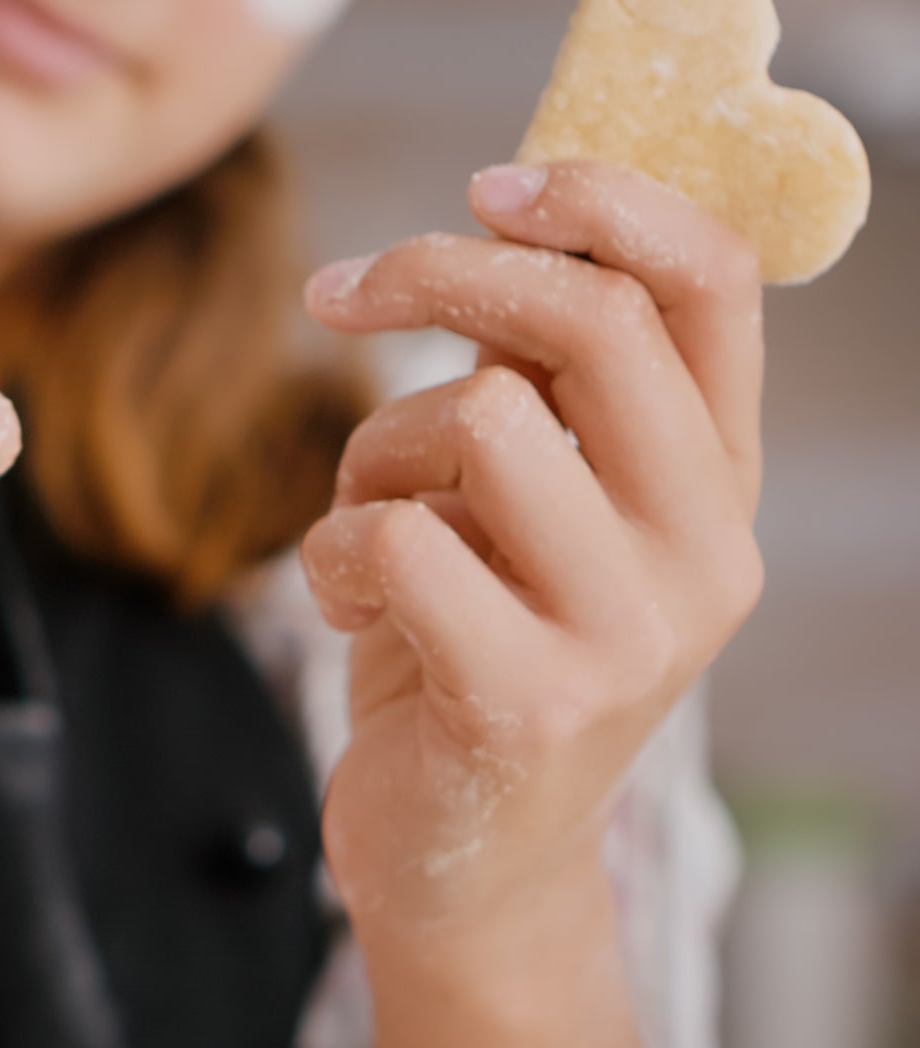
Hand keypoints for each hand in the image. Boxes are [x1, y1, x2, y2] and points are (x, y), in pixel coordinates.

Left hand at [299, 161, 764, 947]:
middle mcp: (705, 554)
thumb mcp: (523, 512)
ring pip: (471, 422)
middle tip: (338, 293)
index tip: (489, 183)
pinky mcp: (531, 701)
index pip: (711, 286)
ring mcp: (631, 636)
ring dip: (370, 459)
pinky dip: (333, 556)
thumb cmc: (474, 654)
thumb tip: (488, 233)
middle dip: (436, 275)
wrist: (466, 864)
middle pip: (587, 324)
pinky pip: (393, 539)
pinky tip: (354, 615)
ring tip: (365, 538)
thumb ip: (532, 391)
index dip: (603, 199)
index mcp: (714, 485)